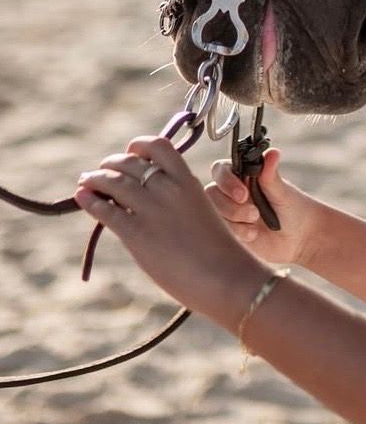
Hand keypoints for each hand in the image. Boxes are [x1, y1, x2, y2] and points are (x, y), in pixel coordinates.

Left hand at [75, 137, 265, 327]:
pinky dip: (91, 201)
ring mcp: (152, 210)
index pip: (158, 145)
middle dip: (111, 163)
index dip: (139, 146)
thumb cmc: (216, 250)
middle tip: (102, 170)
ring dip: (95, 179)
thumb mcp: (199, 210)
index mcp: (187, 180)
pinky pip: (106, 210)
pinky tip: (83, 198)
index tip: (131, 153)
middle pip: (129, 162)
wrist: (224, 277)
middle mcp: (168, 188)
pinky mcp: (137, 234)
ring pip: (113, 182)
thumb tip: (146, 199)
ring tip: (85, 181)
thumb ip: (176, 198)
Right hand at [205, 149, 320, 267]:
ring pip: (214, 213)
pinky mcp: (229, 231)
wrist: (299, 238)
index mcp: (243, 174)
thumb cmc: (293, 208)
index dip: (226, 181)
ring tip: (256, 223)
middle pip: (212, 193)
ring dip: (234, 220)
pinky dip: (237, 233)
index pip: (220, 170)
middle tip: (254, 213)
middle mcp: (231, 191)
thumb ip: (271, 175)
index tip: (243, 194)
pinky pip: (221, 231)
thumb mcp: (283, 192)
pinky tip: (253, 234)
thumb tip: (272, 152)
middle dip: (231, 206)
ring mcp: (228, 212)